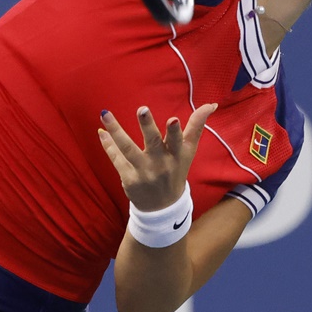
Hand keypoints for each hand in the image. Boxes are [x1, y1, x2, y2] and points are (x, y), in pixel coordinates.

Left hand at [98, 103, 217, 210]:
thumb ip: (197, 126)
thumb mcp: (188, 151)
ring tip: (105, 113)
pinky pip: (116, 158)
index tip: (173, 119)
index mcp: (177, 155)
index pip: (178, 142)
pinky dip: (108, 144)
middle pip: (152, 143)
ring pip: (127, 149)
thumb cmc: (176, 170)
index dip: (175, 132)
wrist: (162, 207)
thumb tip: (211, 105)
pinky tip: (101, 131)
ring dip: (116, 130)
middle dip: (147, 126)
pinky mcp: (129, 178)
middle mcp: (160, 163)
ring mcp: (143, 171)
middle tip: (142, 109)